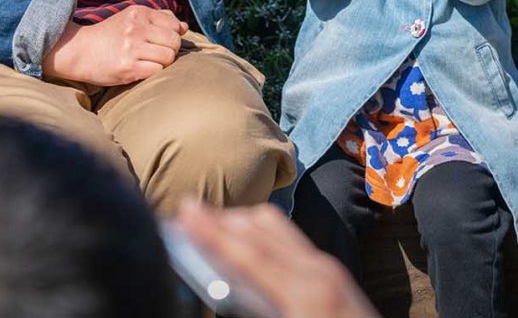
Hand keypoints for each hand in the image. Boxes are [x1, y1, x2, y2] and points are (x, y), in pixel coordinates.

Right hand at [43, 5, 187, 85]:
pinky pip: (157, 71)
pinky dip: (154, 73)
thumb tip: (184, 26)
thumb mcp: (131, 19)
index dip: (173, 36)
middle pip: (175, 41)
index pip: (174, 25)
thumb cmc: (110, 35)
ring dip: (163, 63)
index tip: (161, 42)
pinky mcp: (127, 67)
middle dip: (171, 50)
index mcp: (139, 13)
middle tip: (157, 54)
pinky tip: (142, 70)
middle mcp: (136, 27)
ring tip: (149, 62)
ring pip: (169, 57)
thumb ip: (159, 19)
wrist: (80, 50)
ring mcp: (132, 47)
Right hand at [175, 200, 379, 317]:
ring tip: (210, 227)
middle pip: (262, 228)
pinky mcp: (333, 273)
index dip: (213, 231)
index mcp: (307, 297)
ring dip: (240, 222)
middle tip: (188, 216)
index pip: (250, 253)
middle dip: (222, 219)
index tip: (185, 209)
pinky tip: (245, 242)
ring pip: (276, 226)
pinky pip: (290, 239)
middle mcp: (319, 272)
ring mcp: (328, 269)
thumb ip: (252, 309)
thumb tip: (221, 284)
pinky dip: (261, 232)